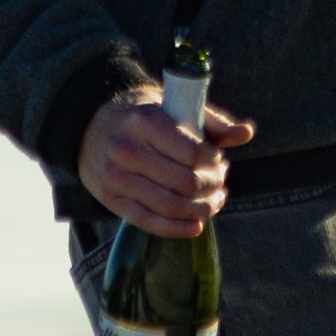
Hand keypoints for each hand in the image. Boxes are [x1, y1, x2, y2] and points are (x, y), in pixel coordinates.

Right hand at [77, 84, 255, 237]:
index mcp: (146, 122)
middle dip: (211, 186)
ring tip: (214, 202)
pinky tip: (196, 225)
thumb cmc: (142, 115)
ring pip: (169, 205)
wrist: (90, 127)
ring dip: (200, 209)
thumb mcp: (173, 106)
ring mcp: (116, 178)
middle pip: (184, 182)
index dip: (214, 161)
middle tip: (220, 181)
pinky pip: (148, 221)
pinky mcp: (111, 200)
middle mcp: (128, 151)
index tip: (219, 159)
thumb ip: (211, 121)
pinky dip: (176, 228)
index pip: (193, 152)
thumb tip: (246, 134)